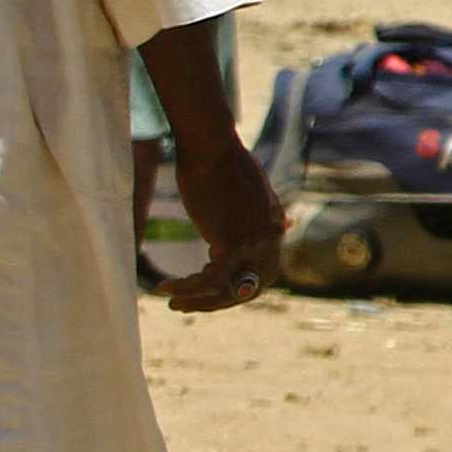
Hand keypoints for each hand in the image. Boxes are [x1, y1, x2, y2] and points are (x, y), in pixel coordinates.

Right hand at [159, 126, 283, 313]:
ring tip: (172, 302)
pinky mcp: (234, 244)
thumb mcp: (255, 191)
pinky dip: (187, 288)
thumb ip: (266, 214)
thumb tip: (286, 223)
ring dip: (198, 300)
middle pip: (250, 289)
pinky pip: (211, 280)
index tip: (208, 291)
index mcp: (273, 227)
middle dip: (218, 303)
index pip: (262, 274)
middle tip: (187, 305)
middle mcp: (270, 239)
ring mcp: (255, 244)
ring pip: (229, 289)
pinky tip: (166, 286)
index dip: (236, 288)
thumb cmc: (222, 160)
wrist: (213, 146)